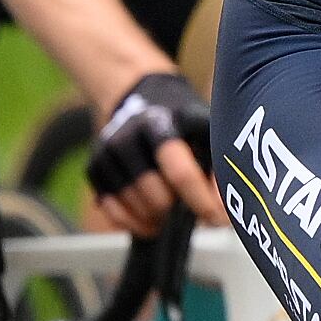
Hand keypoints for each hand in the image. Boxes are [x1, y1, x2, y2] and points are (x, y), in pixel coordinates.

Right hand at [88, 67, 217, 234]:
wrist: (143, 97)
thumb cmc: (185, 122)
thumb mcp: (208, 132)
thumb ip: (220, 168)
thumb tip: (227, 212)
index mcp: (162, 122)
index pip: (180, 173)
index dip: (201, 202)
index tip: (217, 220)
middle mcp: (129, 134)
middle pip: (157, 196)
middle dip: (179, 211)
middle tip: (193, 211)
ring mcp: (107, 151)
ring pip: (135, 206)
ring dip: (158, 219)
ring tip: (172, 212)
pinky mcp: (93, 166)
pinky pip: (112, 210)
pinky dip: (133, 223)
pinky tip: (151, 222)